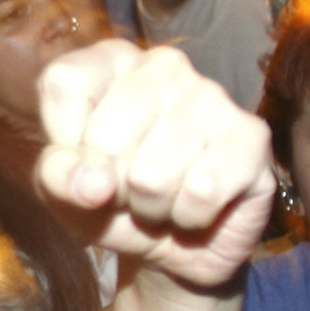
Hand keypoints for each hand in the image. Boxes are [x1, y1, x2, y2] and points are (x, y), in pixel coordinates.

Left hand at [32, 43, 274, 287]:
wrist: (174, 248)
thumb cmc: (112, 206)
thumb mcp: (65, 192)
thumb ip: (58, 176)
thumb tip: (94, 181)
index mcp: (112, 62)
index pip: (65, 83)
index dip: (64, 142)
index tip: (81, 164)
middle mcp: (164, 67)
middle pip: (107, 137)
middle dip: (111, 188)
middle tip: (129, 191)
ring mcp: (212, 97)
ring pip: (154, 175)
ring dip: (150, 208)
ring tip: (161, 201)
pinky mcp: (251, 137)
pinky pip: (202, 192)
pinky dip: (189, 216)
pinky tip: (194, 207)